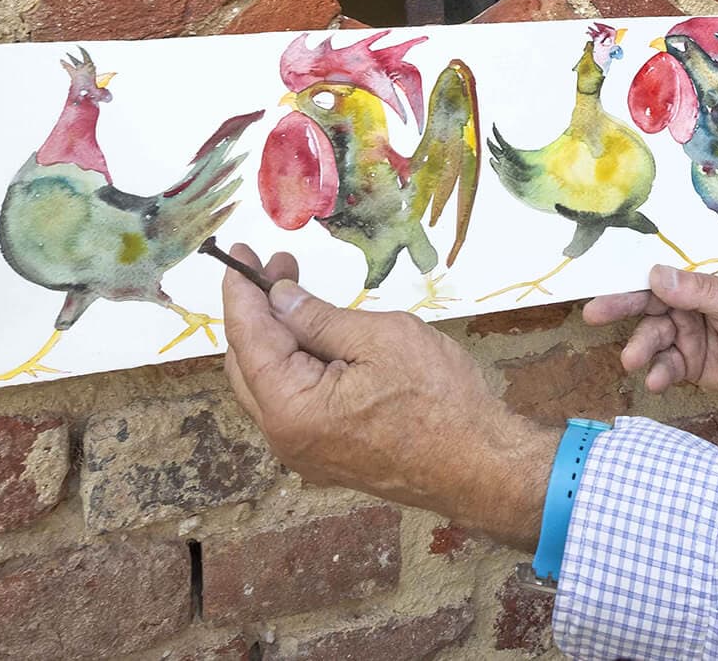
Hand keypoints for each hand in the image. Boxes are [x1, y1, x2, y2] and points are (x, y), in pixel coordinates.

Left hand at [220, 244, 556, 548]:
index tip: (238, 253)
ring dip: (278, 336)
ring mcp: (305, 451)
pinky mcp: (327, 454)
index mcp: (291, 408)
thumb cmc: (439, 400)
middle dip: (258, 310)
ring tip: (299, 294)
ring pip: (269, 384)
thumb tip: (279, 299)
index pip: (248, 338)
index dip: (241, 291)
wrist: (479, 464)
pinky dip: (297, 363)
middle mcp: (286, 436)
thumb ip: (320, 319)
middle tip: (279, 266)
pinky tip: (318, 336)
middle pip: (248, 364)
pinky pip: (294, 401)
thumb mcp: (381, 339)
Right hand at [583, 266, 717, 400]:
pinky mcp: (691, 365)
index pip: (659, 275)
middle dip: (620, 310)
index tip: (602, 280)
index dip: (630, 278)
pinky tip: (655, 381)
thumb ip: (699, 292)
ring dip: (640, 348)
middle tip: (594, 315)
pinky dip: (658, 373)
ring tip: (633, 360)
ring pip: (653, 338)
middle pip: (646, 305)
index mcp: (700, 281)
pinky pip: (667, 367)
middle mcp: (687, 305)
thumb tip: (655, 274)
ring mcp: (687, 335)